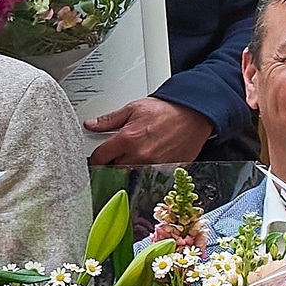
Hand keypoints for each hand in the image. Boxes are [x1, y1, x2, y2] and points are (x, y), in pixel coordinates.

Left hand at [82, 96, 215, 167]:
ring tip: (133, 159)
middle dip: (111, 165)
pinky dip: (145, 172)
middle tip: (115, 158)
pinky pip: (149, 177)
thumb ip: (109, 120)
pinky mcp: (166, 171)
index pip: (100, 157)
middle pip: (114, 169)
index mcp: (127, 139)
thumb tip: (91, 125)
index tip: (95, 159)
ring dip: (128, 170)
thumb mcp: (133, 108)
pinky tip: (148, 162)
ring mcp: (153, 165)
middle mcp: (139, 155)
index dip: (94, 159)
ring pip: (131, 175)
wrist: (194, 115)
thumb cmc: (167, 110)